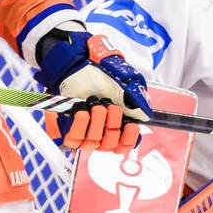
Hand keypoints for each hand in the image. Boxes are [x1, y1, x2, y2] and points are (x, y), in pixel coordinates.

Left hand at [36, 27, 150, 151]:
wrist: (80, 67)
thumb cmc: (102, 76)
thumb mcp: (127, 89)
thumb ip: (138, 105)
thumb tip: (144, 118)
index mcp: (116, 124)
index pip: (124, 146)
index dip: (128, 139)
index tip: (131, 125)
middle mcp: (100, 131)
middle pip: (109, 146)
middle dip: (112, 125)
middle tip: (111, 108)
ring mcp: (84, 131)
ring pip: (92, 143)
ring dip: (97, 123)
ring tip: (96, 106)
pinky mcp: (68, 128)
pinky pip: (74, 140)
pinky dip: (80, 126)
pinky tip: (83, 112)